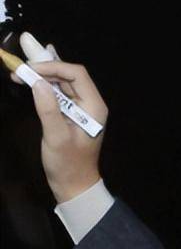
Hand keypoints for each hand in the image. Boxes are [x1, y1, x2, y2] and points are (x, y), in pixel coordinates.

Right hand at [10, 38, 107, 202]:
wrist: (73, 184)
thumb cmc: (68, 164)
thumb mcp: (56, 137)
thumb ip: (48, 109)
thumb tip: (37, 82)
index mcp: (94, 108)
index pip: (76, 74)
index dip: (52, 66)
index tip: (29, 70)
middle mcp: (90, 104)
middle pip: (69, 75)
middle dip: (44, 67)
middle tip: (19, 64)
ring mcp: (81, 108)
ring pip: (62, 82)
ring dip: (41, 74)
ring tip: (19, 71)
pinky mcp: (70, 113)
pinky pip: (58, 92)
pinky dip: (43, 84)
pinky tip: (31, 75)